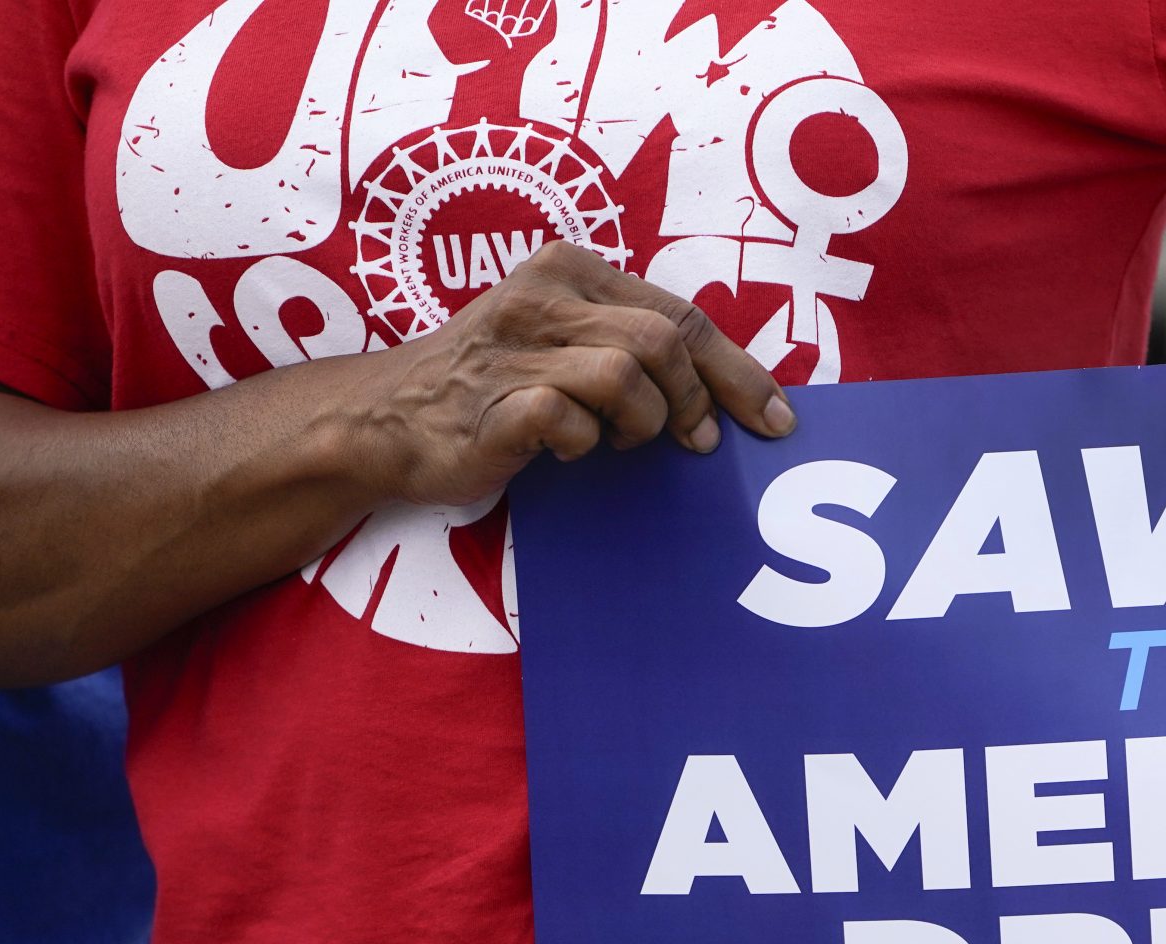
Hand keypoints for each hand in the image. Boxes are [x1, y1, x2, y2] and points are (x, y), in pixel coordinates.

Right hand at [349, 239, 795, 505]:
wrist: (387, 419)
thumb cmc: (495, 386)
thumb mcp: (567, 344)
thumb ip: (634, 349)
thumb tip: (731, 397)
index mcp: (570, 270)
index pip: (680, 313)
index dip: (739, 371)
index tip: (777, 420)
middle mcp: (542, 296)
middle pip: (663, 339)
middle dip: (697, 399)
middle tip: (697, 443)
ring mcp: (512, 346)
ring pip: (625, 374)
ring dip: (641, 422)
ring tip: (616, 441)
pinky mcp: (491, 399)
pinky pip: (567, 418)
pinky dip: (582, 444)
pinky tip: (566, 450)